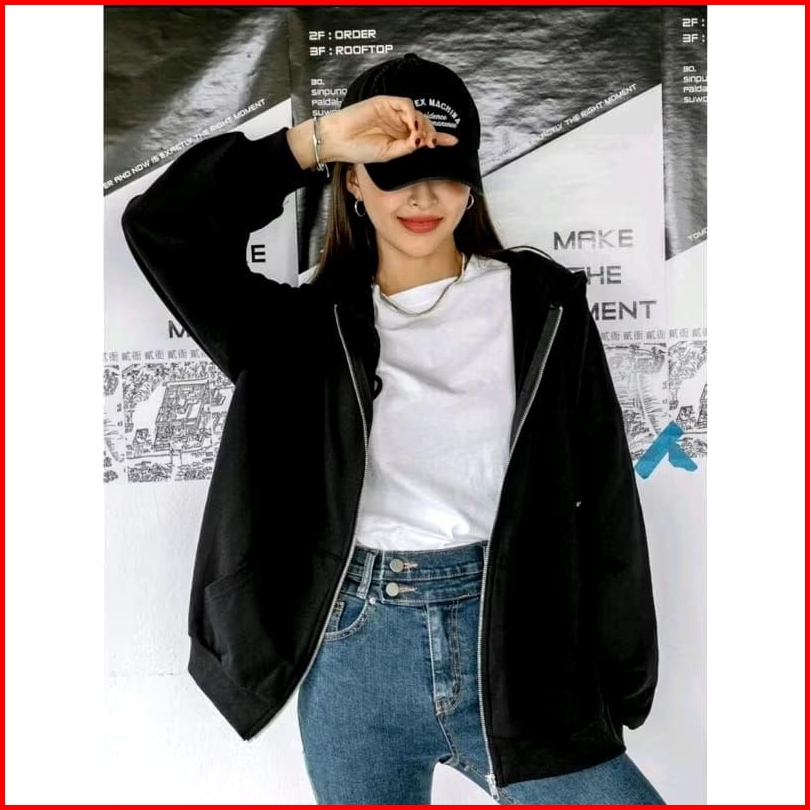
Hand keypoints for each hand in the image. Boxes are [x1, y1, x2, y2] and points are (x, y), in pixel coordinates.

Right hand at [287, 96, 458, 168]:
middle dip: (431, 133)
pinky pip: (404, 104)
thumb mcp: (388, 155)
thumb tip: (423, 142)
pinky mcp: (384, 102)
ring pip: (417, 113)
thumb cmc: (359, 150)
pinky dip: (411, 114)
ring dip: (422, 124)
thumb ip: (406, 148)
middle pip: (424, 122)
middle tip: (431, 144)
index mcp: (400, 137)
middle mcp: (398, 123)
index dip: (440, 137)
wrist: (338, 141)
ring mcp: (392, 112)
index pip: (424, 135)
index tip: (455, 142)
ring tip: (420, 138)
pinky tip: (412, 126)